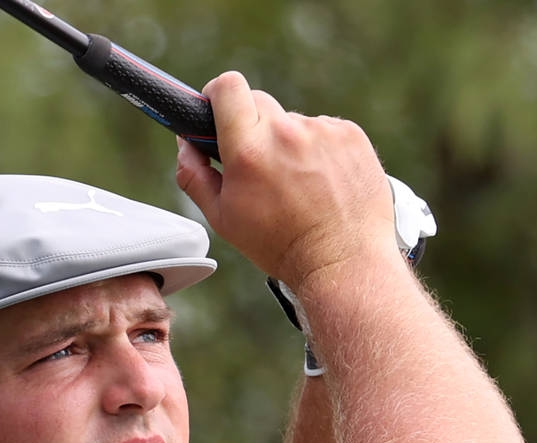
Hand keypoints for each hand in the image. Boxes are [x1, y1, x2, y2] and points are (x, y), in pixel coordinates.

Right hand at [175, 72, 397, 289]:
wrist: (343, 261)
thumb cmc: (281, 246)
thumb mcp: (225, 220)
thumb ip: (196, 178)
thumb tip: (185, 146)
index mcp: (249, 151)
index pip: (227, 87)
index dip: (217, 94)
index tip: (217, 110)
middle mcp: (286, 132)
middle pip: (259, 103)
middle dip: (253, 128)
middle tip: (260, 166)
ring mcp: (323, 131)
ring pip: (294, 123)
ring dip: (290, 145)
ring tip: (301, 187)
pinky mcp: (351, 135)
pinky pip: (325, 131)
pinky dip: (321, 152)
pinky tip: (324, 184)